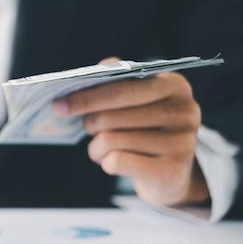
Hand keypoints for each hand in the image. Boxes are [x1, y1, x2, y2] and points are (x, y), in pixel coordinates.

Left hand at [52, 58, 209, 206]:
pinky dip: (107, 163)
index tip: (58, 106)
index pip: (121, 89)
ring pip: (111, 141)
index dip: (86, 98)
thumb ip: (117, 81)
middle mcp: (184, 111)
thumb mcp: (136, 101)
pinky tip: (113, 162)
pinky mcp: (172, 171)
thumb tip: (95, 70)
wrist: (172, 173)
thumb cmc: (144, 129)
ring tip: (101, 149)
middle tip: (87, 129)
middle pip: (112, 116)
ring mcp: (183, 143)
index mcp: (174, 85)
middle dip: (90, 124)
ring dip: (96, 148)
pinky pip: (118, 162)